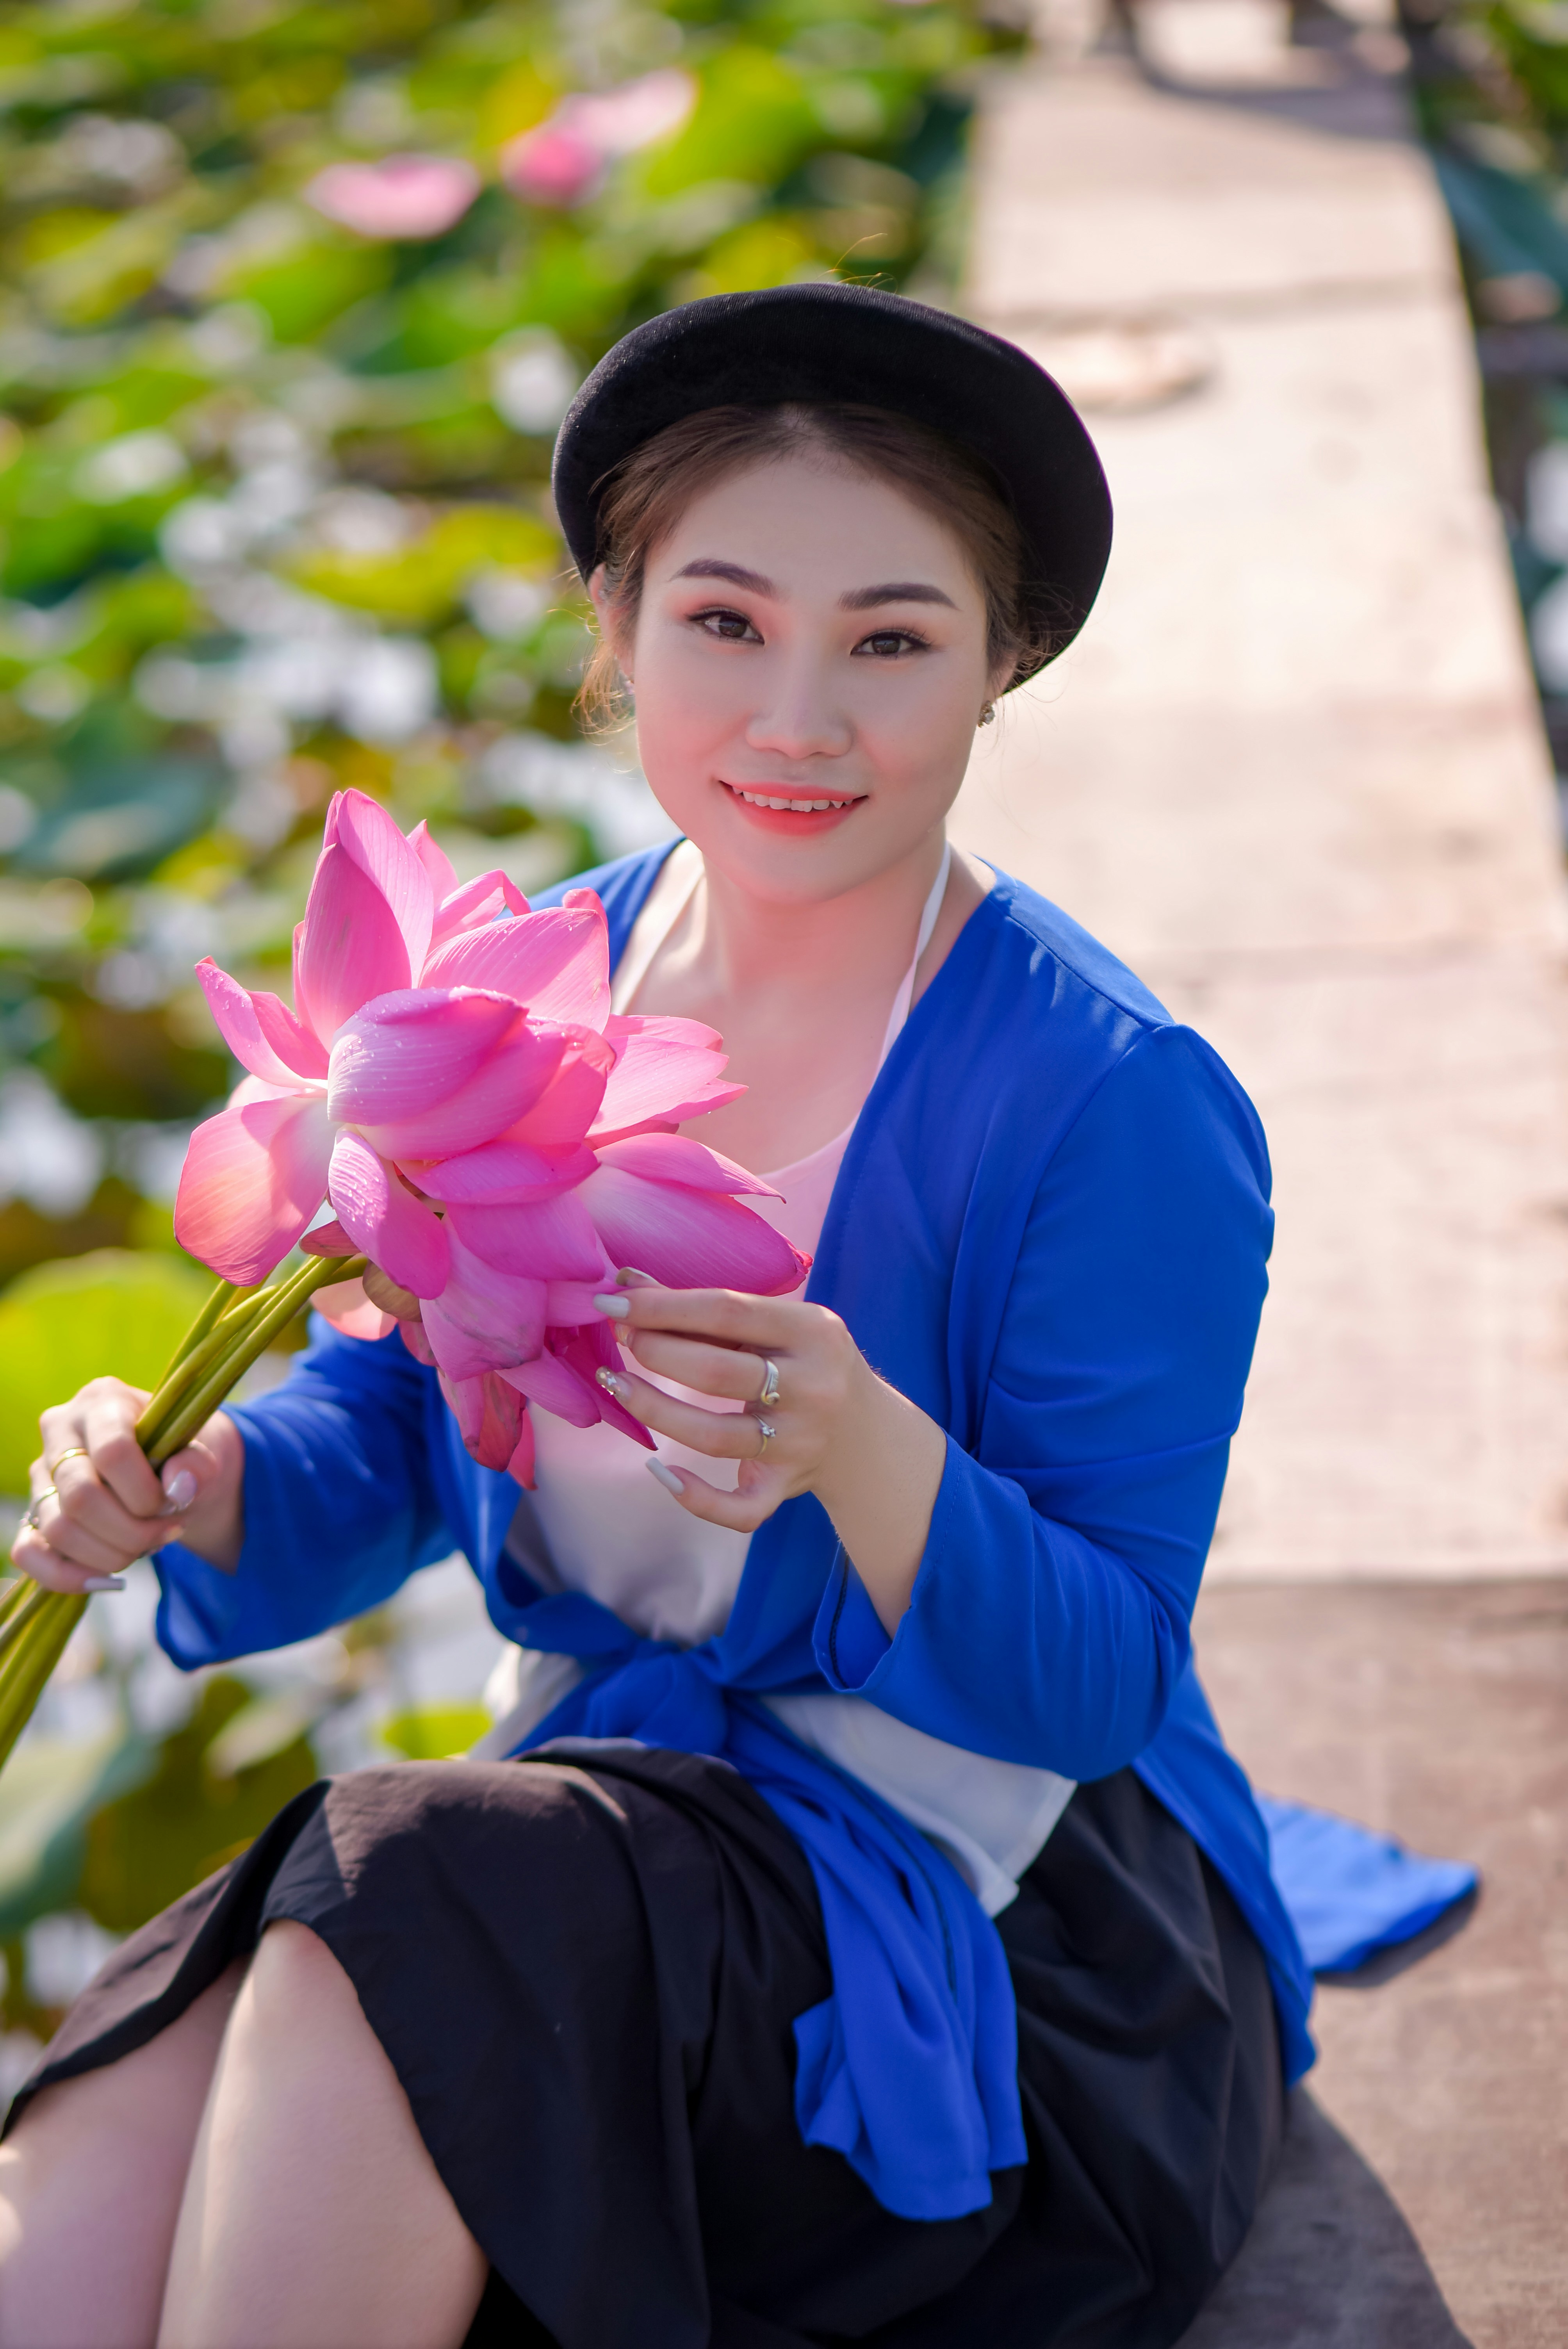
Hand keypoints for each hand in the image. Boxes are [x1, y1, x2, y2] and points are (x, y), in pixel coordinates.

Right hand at [11, 1379, 244, 1593]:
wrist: (176, 1471)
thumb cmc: (187, 1454)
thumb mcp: (209, 1450)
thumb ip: (199, 1463)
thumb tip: (179, 1487)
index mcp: (103, 1400)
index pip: (112, 1452)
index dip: (146, 1492)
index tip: (176, 1503)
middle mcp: (60, 1430)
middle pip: (80, 1497)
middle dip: (132, 1531)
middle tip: (166, 1532)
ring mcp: (41, 1473)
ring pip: (58, 1528)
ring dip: (110, 1554)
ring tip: (147, 1546)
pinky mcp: (33, 1512)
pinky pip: (29, 1553)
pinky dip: (69, 1575)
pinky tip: (107, 1578)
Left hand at [592, 1281, 945, 1635]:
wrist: (867, 1434)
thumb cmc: (805, 1362)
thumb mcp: (778, 1324)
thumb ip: (710, 1307)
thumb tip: (628, 1280)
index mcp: (812, 1332)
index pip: (727, 1310)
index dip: (662, 1306)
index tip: (612, 1300)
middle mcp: (812, 1388)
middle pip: (716, 1372)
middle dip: (656, 1352)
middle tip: (621, 1339)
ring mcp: (800, 1444)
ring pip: (714, 1437)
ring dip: (654, 1410)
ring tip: (617, 1385)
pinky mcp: (786, 1487)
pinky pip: (740, 1509)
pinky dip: (697, 1499)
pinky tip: (659, 1472)